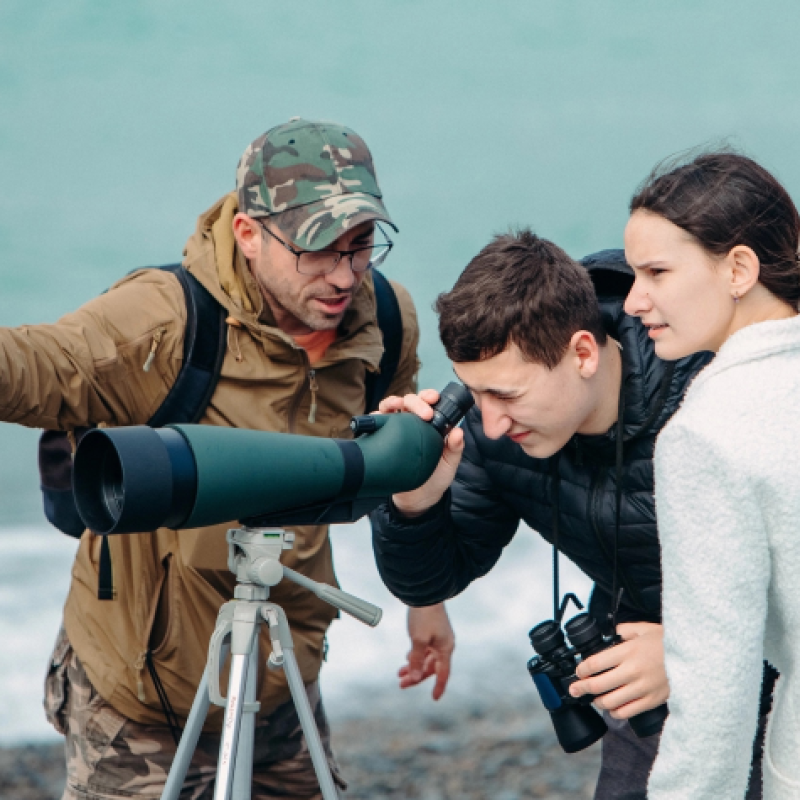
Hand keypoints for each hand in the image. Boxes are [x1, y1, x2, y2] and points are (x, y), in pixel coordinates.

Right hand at [379, 390, 464, 516]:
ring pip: (390, 407)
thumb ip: (455, 447)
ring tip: (397, 406)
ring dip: (392, 402)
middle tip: (424, 413)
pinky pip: (375, 425)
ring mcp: (395, 430)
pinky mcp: (382, 440)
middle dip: (415, 401)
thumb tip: (458, 431)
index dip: (429, 396)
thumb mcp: (450, 463)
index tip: (434, 399)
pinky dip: (375, 417)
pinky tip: (379, 418)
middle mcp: (411, 423)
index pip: (428, 402)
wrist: (418, 499)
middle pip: (409, 401)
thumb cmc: (436, 477)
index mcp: (429, 424)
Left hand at [398, 603, 454, 699]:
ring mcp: (438, 637)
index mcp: (445, 648)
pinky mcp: (431, 631)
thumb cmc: (423, 616)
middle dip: (416, 676)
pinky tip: (407, 658)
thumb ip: (417, 660)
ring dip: (413, 666)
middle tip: (401, 684)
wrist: (424, 592)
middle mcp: (444, 644)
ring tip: (399, 673)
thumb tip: (416, 678)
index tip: (434, 699)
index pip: (443, 673)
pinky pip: (424, 649)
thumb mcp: (418, 640)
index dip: (438, 687)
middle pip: (431, 667)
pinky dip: (415, 656)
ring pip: (426, 658)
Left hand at [568, 622, 668, 718]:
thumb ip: (624, 630)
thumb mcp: (645, 629)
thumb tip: (610, 632)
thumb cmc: (669, 644)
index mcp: (628, 652)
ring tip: (594, 698)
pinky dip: (616, 712)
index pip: (595, 663)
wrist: (696, 660)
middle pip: (598, 685)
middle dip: (581, 688)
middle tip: (574, 690)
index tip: (578, 672)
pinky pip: (627, 712)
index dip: (582, 670)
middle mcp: (632, 671)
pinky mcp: (651, 701)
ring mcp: (642, 688)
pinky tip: (613, 708)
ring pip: (610, 702)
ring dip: (598, 701)